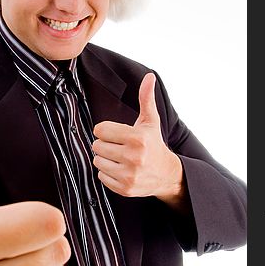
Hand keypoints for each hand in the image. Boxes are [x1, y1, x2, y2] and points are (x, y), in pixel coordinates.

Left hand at [92, 73, 185, 207]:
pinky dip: (107, 173)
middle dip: (105, 144)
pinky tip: (121, 169)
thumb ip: (146, 99)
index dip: (106, 130)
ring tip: (120, 158)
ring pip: (97, 161)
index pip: (100, 130)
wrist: (167, 174)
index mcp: (138, 138)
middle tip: (118, 146)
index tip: (116, 134)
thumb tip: (149, 77)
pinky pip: (101, 176)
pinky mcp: (125, 189)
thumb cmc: (154, 144)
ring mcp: (129, 175)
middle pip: (97, 145)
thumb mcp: (150, 121)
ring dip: (105, 159)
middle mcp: (133, 158)